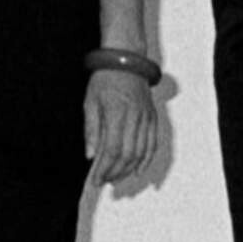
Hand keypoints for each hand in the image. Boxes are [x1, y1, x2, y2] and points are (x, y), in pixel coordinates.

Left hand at [83, 70, 161, 189]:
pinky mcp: (153, 117)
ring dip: (129, 169)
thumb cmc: (104, 79)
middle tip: (105, 180)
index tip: (96, 179)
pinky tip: (138, 170)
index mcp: (116, 113)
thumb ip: (91, 130)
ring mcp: (146, 117)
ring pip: (141, 152)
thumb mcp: (90, 102)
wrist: (126, 60)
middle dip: (116, 172)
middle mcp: (134, 116)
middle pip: (128, 154)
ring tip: (117, 178)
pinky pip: (153, 143)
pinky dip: (147, 159)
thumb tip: (90, 155)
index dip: (105, 168)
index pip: (112, 149)